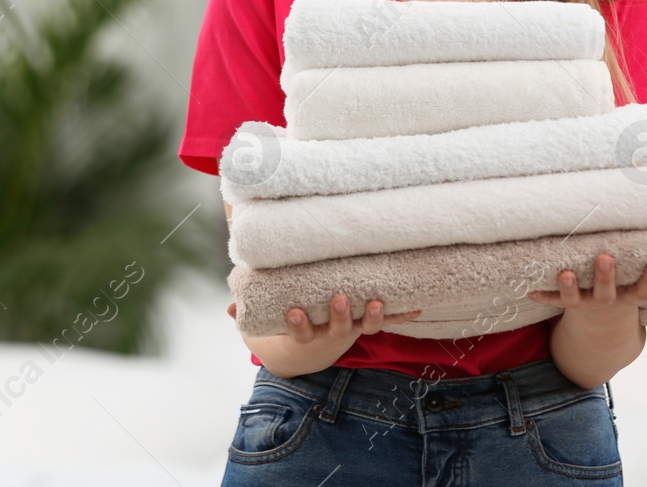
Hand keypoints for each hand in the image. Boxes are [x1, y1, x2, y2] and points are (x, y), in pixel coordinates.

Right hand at [228, 295, 422, 343]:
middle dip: (338, 315)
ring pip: (364, 327)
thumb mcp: (269, 320)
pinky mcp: (367, 322)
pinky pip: (387, 321)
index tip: (293, 311)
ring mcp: (352, 329)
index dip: (297, 324)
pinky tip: (418, 307)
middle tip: (338, 298)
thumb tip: (228, 307)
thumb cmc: (292, 323)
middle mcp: (331, 334)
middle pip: (336, 328)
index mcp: (307, 333)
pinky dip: (402, 314)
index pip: (301, 332)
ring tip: (373, 302)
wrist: (315, 348)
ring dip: (371, 316)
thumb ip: (250, 311)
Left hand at [525, 253, 646, 324]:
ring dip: (570, 286)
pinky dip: (543, 294)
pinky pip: (554, 301)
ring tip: (564, 272)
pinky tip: (528, 289)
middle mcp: (611, 303)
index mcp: (634, 298)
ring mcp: (589, 305)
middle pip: (608, 293)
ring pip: (577, 298)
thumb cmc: (632, 298)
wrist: (603, 333)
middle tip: (604, 257)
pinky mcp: (570, 304)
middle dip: (606, 276)